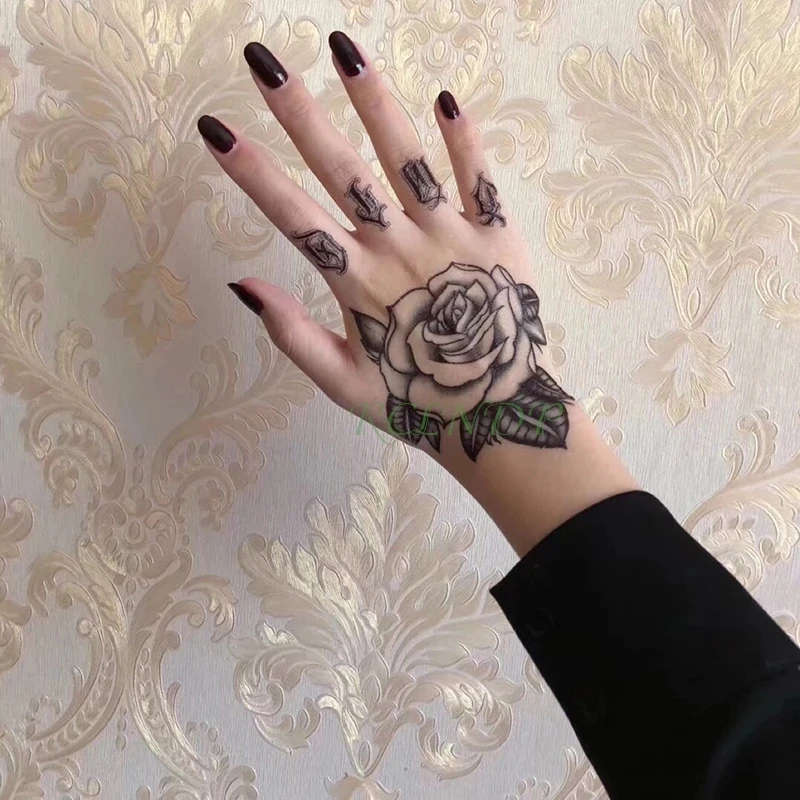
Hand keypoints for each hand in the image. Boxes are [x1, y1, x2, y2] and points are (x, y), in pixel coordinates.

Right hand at [200, 32, 636, 552]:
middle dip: (298, 114)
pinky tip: (447, 98)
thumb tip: (242, 286)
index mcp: (359, 284)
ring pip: (407, 160)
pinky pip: (480, 180)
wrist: (498, 415)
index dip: (252, 172)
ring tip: (345, 50)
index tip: (215, 127)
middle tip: (263, 59)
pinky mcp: (497, 236)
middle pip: (342, 172)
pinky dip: (465, 140)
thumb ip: (292, 335)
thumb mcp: (342, 384)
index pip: (294, 217)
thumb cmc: (415, 402)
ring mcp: (451, 237)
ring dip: (375, 104)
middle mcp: (400, 249)